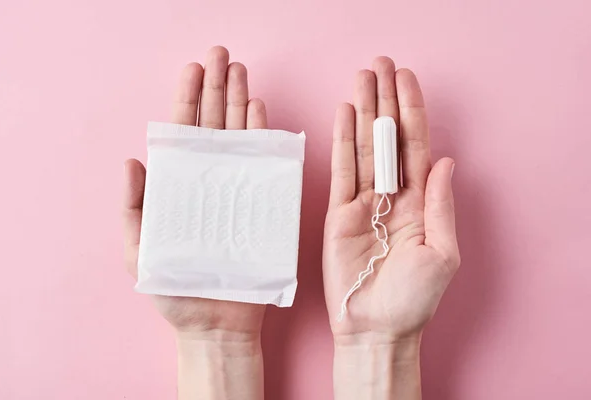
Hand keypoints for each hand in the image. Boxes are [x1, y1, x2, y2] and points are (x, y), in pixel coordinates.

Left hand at [122, 46, 266, 337]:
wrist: (215, 324)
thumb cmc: (175, 291)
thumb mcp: (140, 251)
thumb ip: (134, 208)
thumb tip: (131, 161)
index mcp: (178, 187)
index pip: (183, 132)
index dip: (188, 98)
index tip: (196, 68)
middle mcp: (208, 182)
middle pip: (212, 125)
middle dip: (218, 88)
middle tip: (224, 56)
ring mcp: (236, 191)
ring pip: (238, 137)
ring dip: (240, 102)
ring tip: (243, 73)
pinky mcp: (261, 204)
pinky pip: (263, 165)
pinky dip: (262, 136)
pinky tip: (260, 111)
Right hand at [323, 58, 459, 342]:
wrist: (375, 328)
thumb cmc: (413, 299)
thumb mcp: (442, 252)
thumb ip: (440, 204)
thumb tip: (445, 160)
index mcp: (420, 202)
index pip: (416, 146)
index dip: (412, 111)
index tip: (407, 78)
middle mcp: (391, 196)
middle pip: (388, 138)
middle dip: (385, 100)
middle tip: (380, 65)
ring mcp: (363, 203)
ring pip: (363, 148)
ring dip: (362, 112)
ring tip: (361, 77)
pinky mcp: (337, 214)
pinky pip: (341, 172)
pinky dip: (342, 143)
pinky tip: (343, 114)